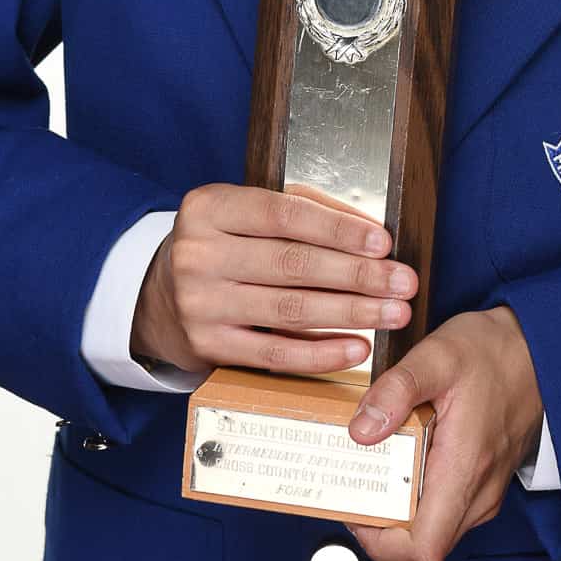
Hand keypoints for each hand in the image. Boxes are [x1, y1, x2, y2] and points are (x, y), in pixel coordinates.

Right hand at [129, 184, 416, 376]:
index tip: (383, 243)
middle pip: (292, 265)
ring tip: (393, 313)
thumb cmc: (221, 245)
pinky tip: (356, 348)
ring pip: (288, 311)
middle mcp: (198, 253)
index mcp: (210, 207)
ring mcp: (200, 304)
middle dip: (357, 275)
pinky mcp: (207, 347)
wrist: (156, 296)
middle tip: (403, 282)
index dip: (338, 229)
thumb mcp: (244, 212)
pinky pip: (274, 354)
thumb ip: (302, 209)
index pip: (285, 213)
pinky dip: (320, 353)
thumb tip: (368, 229)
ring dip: (351, 313)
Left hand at [342, 306, 543, 560]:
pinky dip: (415, 509)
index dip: (381, 545)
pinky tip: (401, 468)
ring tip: (376, 475)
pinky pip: (443, 518)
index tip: (359, 508)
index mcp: (465, 469)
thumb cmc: (492, 352)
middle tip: (359, 492)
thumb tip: (360, 431)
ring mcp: (483, 495)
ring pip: (432, 541)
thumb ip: (396, 390)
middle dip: (380, 537)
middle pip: (421, 558)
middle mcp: (478, 495)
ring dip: (397, 524)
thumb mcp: (438, 355)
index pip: (423, 551)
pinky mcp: (482, 487)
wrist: (537, 350)